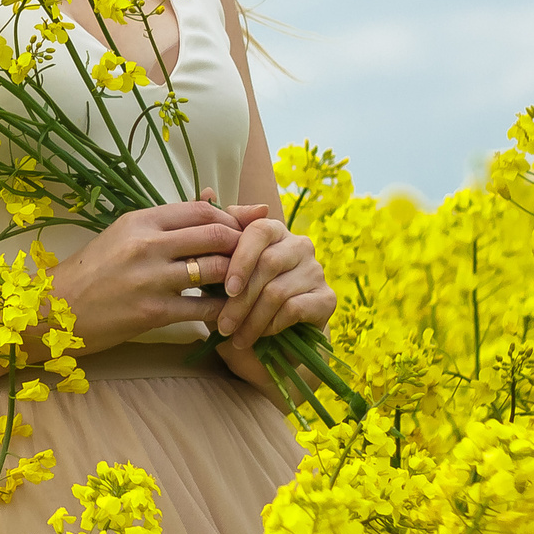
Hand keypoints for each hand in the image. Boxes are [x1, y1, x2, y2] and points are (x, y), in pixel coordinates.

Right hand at [46, 200, 246, 354]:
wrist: (55, 310)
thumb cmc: (93, 271)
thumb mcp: (124, 234)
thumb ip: (168, 221)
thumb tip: (214, 196)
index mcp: (140, 220)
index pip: (201, 209)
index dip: (229, 219)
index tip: (240, 231)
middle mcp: (147, 244)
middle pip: (216, 234)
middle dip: (241, 245)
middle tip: (252, 257)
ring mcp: (151, 278)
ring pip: (216, 269)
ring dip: (238, 277)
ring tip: (243, 283)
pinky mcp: (153, 312)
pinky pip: (204, 308)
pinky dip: (224, 310)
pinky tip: (230, 313)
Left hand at [213, 204, 335, 351]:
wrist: (270, 344)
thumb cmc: (240, 301)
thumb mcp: (218, 271)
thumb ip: (214, 234)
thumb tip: (205, 189)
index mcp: (272, 231)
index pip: (257, 229)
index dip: (240, 259)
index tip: (224, 289)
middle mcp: (298, 245)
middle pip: (268, 263)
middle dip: (240, 299)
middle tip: (222, 324)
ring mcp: (316, 270)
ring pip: (278, 290)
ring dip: (252, 318)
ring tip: (234, 336)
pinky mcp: (328, 298)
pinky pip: (295, 308)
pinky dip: (272, 325)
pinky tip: (259, 336)